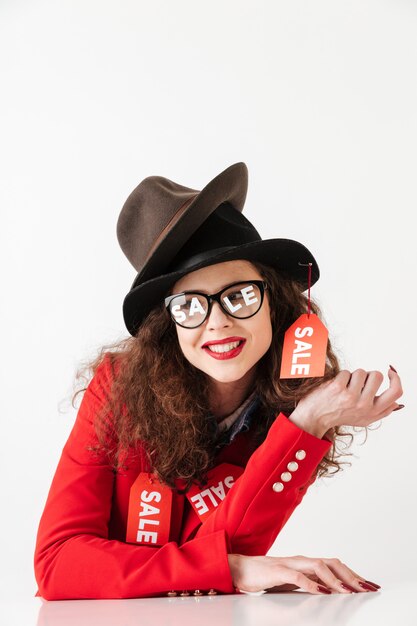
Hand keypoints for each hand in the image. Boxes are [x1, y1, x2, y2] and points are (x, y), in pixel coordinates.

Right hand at [227, 553, 380, 593]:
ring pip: (318, 566)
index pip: (335, 566)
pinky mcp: (277, 571)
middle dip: (352, 576)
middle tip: (367, 588)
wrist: (240, 569)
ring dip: (335, 580)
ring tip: (348, 591)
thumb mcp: (293, 582)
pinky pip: (297, 576)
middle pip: (332, 563)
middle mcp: (302, 560)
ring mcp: (290, 564)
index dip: (353, 575)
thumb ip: (310, 584)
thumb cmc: (266, 576)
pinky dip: (311, 583)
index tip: (369, 585)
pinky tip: (321, 592)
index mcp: (306, 563)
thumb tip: (331, 593)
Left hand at [289, 366, 402, 434]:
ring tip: (344, 387)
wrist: (315, 418)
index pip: (396, 393)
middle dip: (367, 375)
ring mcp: (351, 396)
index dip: (396, 379)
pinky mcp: (338, 387)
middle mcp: (364, 405)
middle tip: (357, 384)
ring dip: (352, 376)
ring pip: (361, 372)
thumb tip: (397, 403)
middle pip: (377, 376)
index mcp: (372, 412)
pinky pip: (346, 372)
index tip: (390, 372)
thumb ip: (381, 412)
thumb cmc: (339, 416)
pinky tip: (335, 388)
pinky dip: (340, 377)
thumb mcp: (363, 420)